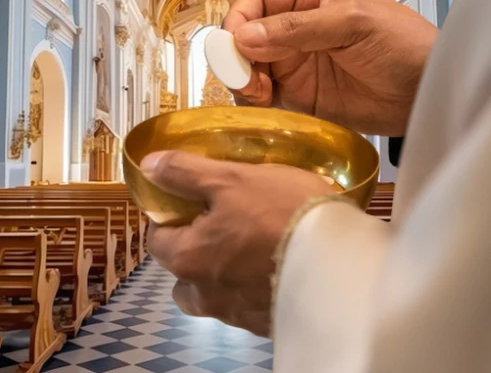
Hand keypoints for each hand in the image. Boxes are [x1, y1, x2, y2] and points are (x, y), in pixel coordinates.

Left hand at [142, 150, 336, 335]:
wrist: (341, 259)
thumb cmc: (281, 212)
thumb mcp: (231, 178)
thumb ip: (185, 172)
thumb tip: (148, 166)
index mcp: (188, 259)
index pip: (158, 239)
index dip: (172, 216)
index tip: (194, 201)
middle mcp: (205, 294)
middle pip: (183, 274)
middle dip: (195, 252)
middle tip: (226, 224)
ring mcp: (237, 314)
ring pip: (214, 293)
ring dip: (223, 273)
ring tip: (253, 247)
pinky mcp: (268, 325)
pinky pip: (247, 304)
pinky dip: (253, 287)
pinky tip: (276, 265)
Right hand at [225, 0, 437, 136]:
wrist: (426, 92)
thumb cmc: (402, 44)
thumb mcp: (352, 24)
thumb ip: (298, 28)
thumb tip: (245, 37)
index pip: (257, 1)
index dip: (239, 22)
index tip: (235, 47)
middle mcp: (294, 26)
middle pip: (245, 36)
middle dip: (237, 56)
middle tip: (246, 79)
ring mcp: (295, 62)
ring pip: (249, 67)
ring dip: (244, 81)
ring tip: (258, 95)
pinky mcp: (299, 94)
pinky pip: (264, 95)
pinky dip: (255, 101)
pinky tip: (264, 106)